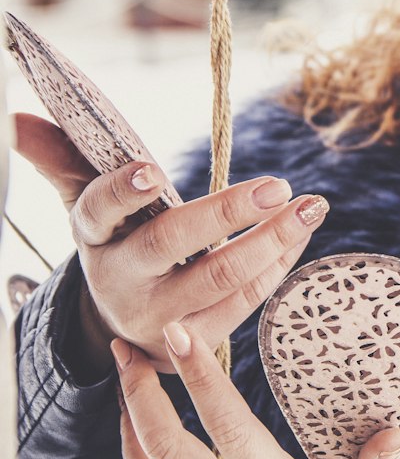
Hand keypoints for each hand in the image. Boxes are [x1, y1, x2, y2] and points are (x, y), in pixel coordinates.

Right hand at [13, 112, 327, 374]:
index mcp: (94, 240)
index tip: (152, 170)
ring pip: (222, 276)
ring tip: (311, 206)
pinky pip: (245, 301)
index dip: (123, 192)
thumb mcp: (86, 204)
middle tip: (276, 184)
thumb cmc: (117, 243)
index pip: (98, 212)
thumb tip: (16, 117)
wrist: (125, 327)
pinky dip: (278, 266)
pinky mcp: (197, 341)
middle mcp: (123, 280)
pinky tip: (300, 235)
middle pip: (174, 244)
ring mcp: (161, 317)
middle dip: (228, 212)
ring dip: (273, 240)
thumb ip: (61, 158)